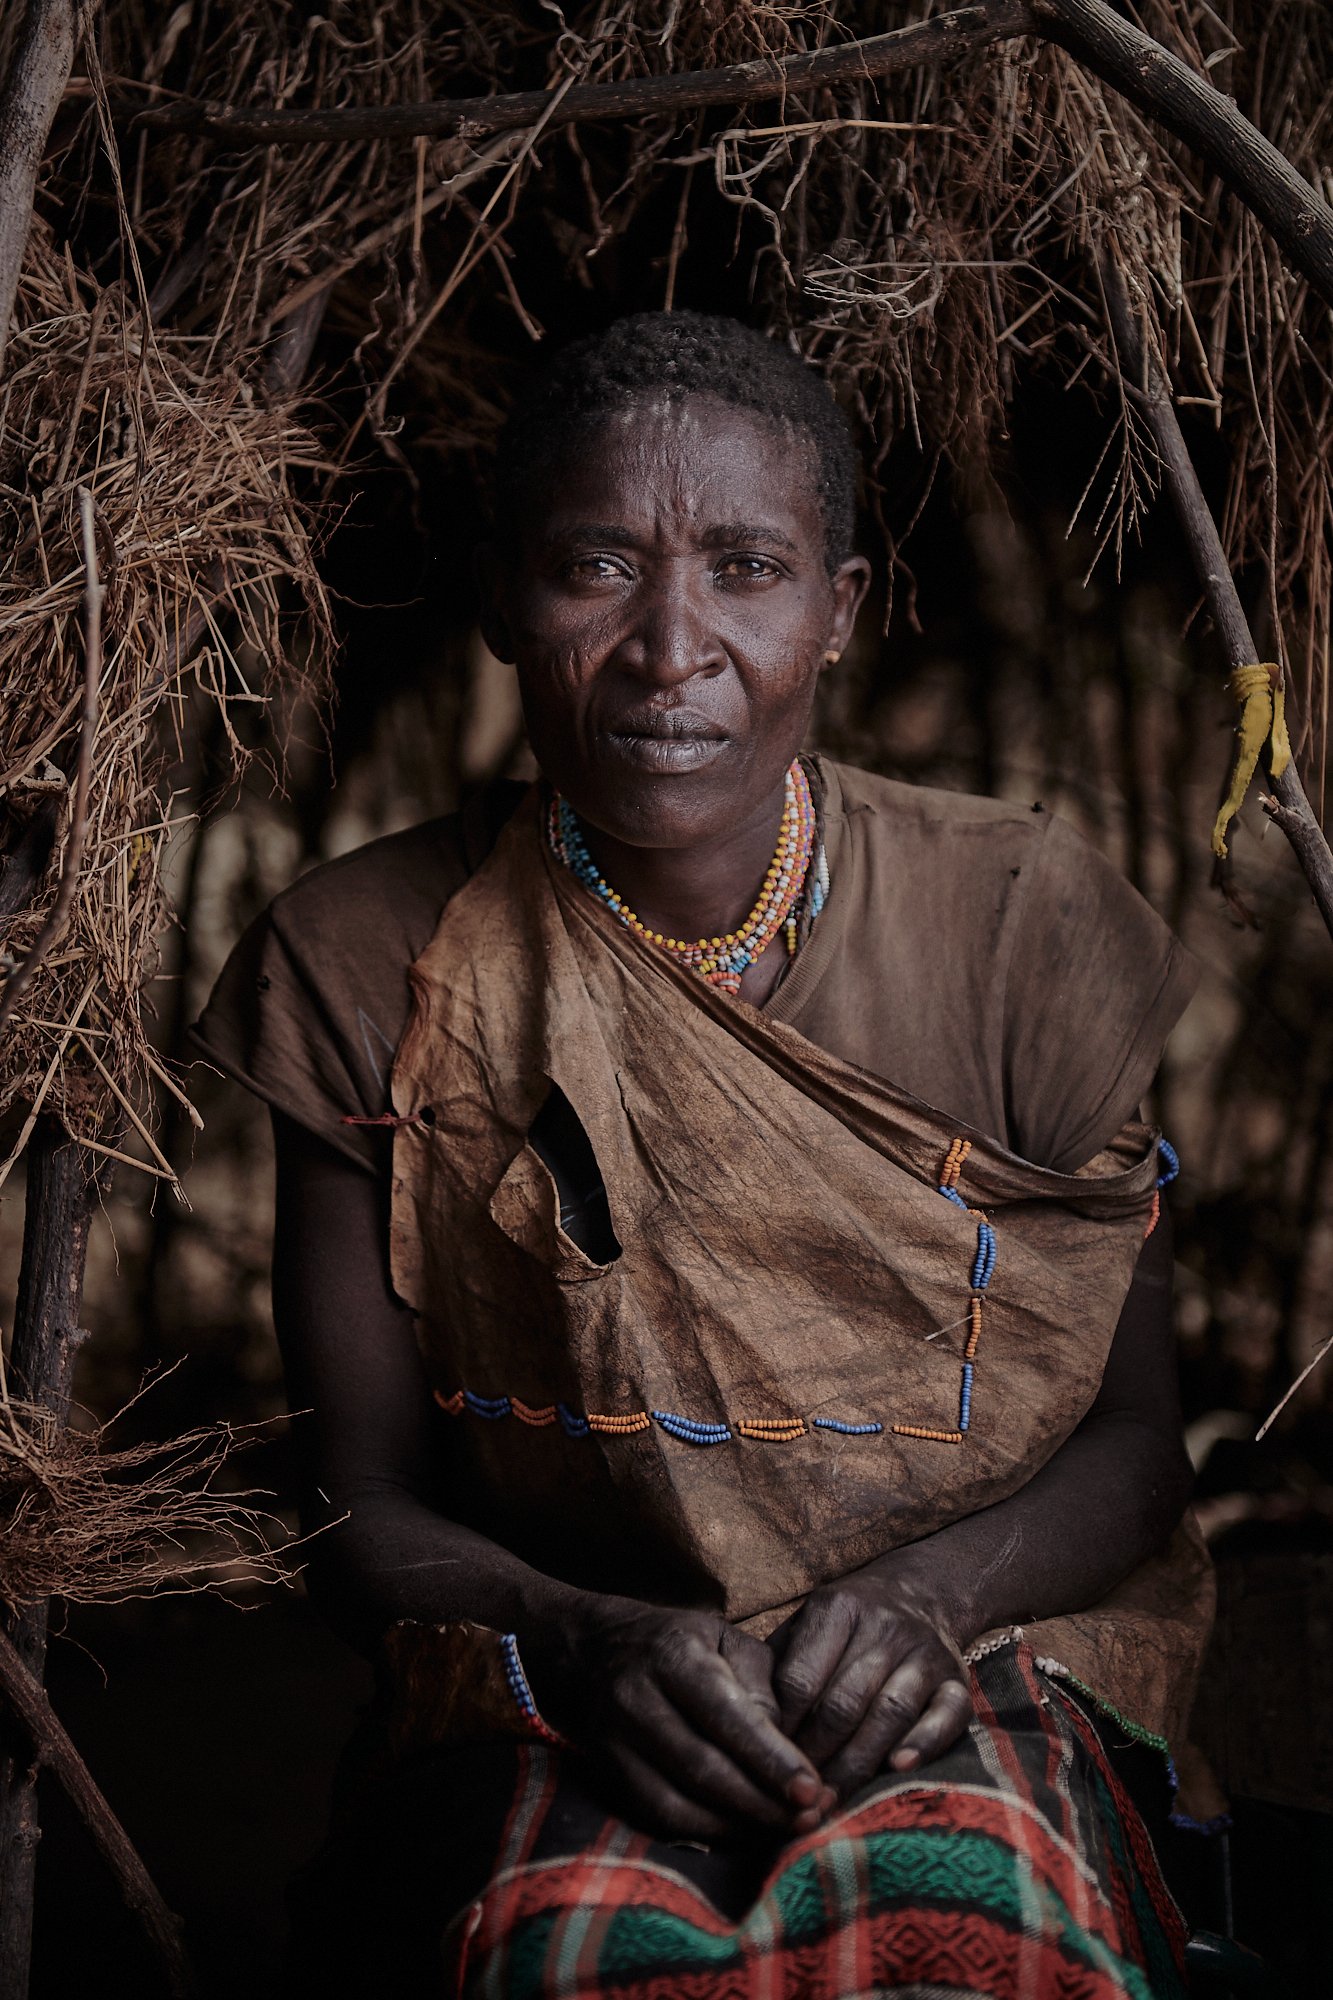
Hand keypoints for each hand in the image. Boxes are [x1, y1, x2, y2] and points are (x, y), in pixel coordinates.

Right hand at [528, 1594, 836, 1844]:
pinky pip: (659, 1816)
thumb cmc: (677, 1644)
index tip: (812, 1788)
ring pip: (680, 1801)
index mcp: (674, 1656)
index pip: (727, 1715)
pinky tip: (743, 1830)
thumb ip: (761, 1682)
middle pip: (704, 1767)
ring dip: (739, 1825)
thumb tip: (787, 1745)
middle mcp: (637, 1699)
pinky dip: (706, 1831)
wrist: (590, 1650)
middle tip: (812, 1817)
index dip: (770, 1758)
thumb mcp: (722, 1638)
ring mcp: (615, 1741)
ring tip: (786, 1828)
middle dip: (763, 1802)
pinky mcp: (608, 1774)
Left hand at [768, 1567, 972, 1802]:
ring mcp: (925, 1652)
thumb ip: (775, 1667)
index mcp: (837, 1609)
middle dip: (815, 1756)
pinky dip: (924, 1742)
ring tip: (832, 1802)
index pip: (801, 1679)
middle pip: (843, 1703)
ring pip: (889, 1713)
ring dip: (858, 1764)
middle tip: (795, 1797)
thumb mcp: (804, 1627)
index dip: (782, 1729)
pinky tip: (898, 1770)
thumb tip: (741, 1724)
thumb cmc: (843, 1627)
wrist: (919, 1592)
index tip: (767, 1764)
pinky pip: (947, 1714)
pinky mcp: (958, 1678)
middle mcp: (884, 1626)